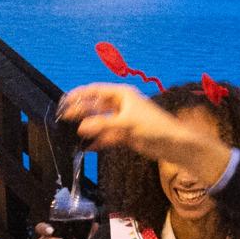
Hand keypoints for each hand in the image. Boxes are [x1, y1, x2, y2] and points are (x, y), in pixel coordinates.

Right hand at [57, 84, 231, 182]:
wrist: (175, 144)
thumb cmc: (154, 127)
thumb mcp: (127, 124)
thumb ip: (103, 125)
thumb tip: (81, 127)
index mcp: (123, 95)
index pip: (96, 91)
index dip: (79, 95)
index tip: (64, 101)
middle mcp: (122, 105)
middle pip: (96, 106)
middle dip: (81, 111)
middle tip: (64, 117)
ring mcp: (123, 120)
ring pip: (101, 122)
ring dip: (89, 127)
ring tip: (72, 133)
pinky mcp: (126, 134)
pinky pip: (108, 136)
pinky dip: (98, 141)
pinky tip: (87, 147)